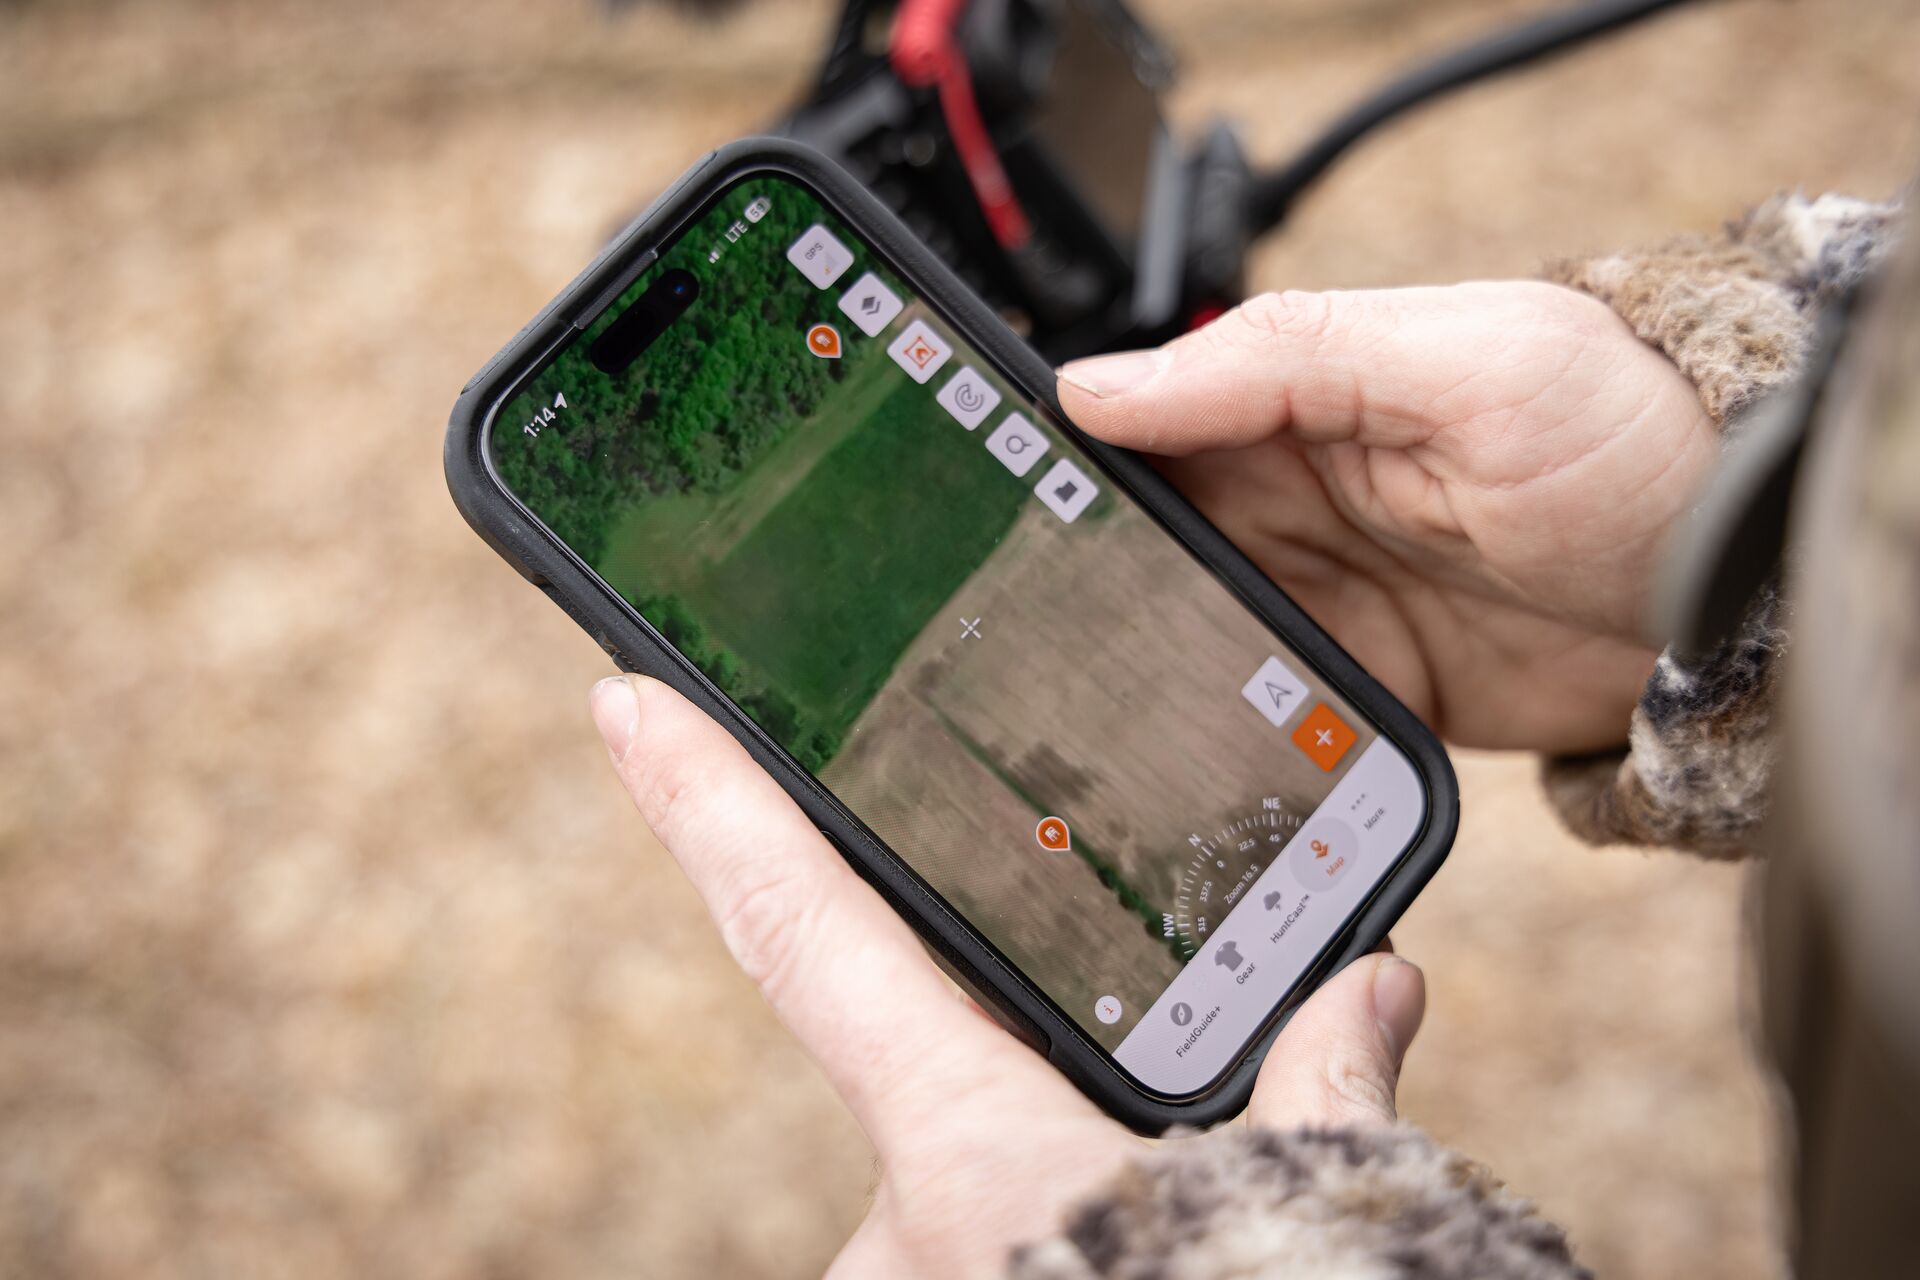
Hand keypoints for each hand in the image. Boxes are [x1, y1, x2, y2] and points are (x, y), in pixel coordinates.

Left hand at [591, 675, 1426, 1279]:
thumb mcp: (1328, 1217)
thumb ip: (1327, 1090)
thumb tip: (1373, 988)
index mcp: (972, 1153)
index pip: (807, 928)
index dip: (707, 805)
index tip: (621, 701)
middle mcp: (902, 1243)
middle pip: (927, 1109)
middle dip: (1028, 1122)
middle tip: (1155, 1183)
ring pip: (958, 1224)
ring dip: (1055, 1227)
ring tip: (1169, 1244)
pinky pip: (963, 1269)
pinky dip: (1042, 1257)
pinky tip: (1130, 1264)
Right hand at [1058, 284, 1719, 752]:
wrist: (1747, 598)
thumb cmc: (1634, 440)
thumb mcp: (1465, 366)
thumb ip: (1284, 361)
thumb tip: (1102, 385)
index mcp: (1299, 402)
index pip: (1145, 424)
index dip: (1065, 462)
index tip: (988, 507)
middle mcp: (1295, 505)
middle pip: (1145, 548)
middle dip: (1083, 589)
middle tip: (1007, 639)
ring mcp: (1322, 605)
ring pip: (1184, 642)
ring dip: (1137, 674)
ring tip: (1064, 719)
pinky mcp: (1357, 695)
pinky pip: (1257, 724)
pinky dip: (1216, 745)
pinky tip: (1170, 770)